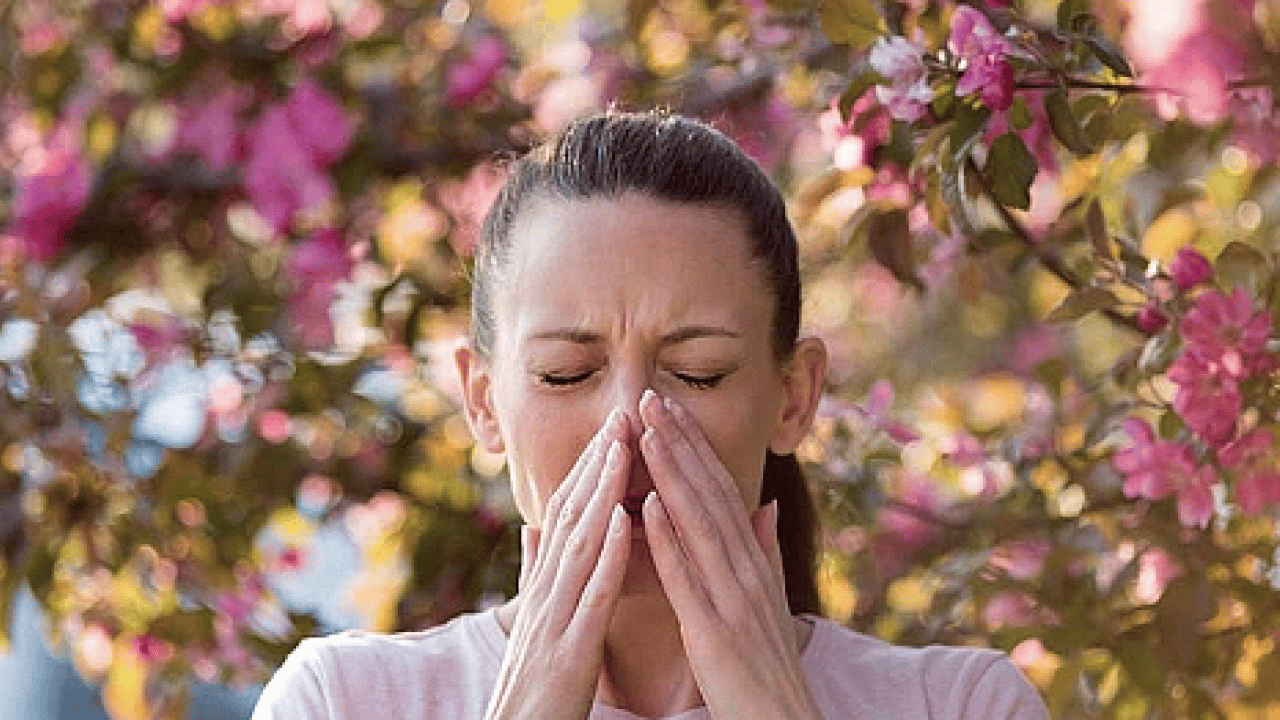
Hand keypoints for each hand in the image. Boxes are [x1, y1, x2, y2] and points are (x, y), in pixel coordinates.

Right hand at [485, 409, 632, 719]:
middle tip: (622, 412)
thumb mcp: (533, 624)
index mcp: (543, 587)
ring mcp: (553, 620)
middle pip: (570, 515)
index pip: (566, 514)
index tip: (613, 426)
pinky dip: (607, 554)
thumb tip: (532, 528)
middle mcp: (544, 594)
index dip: (588, 468)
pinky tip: (626, 519)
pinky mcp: (568, 652)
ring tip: (623, 446)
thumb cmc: (533, 688)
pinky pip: (590, 595)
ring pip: (578, 544)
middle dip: (596, 462)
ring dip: (601, 491)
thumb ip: (534, 573)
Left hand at [638, 391, 825, 719]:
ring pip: (698, 524)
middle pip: (710, 495)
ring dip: (672, 474)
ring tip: (646, 431)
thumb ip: (764, 551)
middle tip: (651, 397)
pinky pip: (688, 579)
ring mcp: (734, 599)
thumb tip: (763, 504)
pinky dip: (669, 540)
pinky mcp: (715, 632)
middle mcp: (747, 571)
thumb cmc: (768, 668)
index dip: (695, 447)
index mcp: (753, 563)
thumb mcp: (771, 601)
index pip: (721, 491)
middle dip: (680, 443)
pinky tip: (647, 506)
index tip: (669, 407)